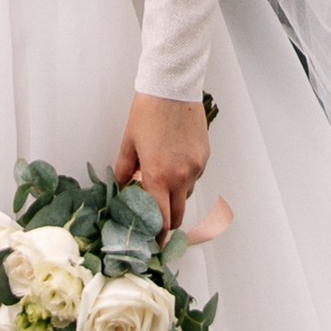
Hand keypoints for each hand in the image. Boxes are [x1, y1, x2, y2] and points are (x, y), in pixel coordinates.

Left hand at [115, 94, 210, 232]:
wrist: (172, 87)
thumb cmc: (147, 113)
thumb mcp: (128, 143)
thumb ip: (126, 171)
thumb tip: (125, 188)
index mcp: (158, 176)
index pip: (161, 220)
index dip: (158, 236)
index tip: (154, 243)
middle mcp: (181, 176)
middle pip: (178, 216)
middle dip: (167, 222)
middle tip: (156, 218)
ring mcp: (196, 167)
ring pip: (187, 194)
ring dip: (175, 195)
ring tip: (162, 177)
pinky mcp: (205, 156)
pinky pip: (195, 176)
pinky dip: (185, 177)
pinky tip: (174, 160)